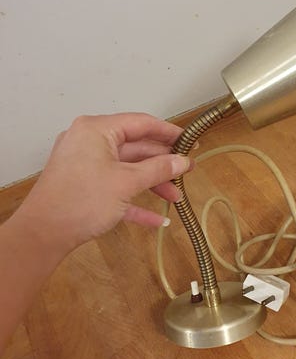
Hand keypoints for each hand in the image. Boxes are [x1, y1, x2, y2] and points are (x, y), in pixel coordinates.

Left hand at [8, 113, 191, 253]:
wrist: (43, 235)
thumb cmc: (82, 200)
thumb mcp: (126, 182)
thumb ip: (158, 169)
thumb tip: (184, 161)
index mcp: (97, 130)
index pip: (140, 123)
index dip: (168, 132)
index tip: (190, 140)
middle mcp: (90, 141)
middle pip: (136, 147)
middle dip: (162, 162)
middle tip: (187, 170)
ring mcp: (87, 164)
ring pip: (128, 168)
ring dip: (152, 183)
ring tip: (176, 196)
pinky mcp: (86, 185)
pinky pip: (116, 187)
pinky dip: (135, 200)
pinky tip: (157, 218)